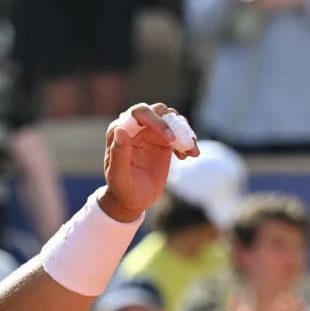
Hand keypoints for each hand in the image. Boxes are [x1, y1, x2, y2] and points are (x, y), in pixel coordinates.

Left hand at [99, 103, 190, 222]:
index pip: (139, 113)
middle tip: (180, 144)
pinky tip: (190, 155)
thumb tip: (120, 130)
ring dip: (184, 131)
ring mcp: (150, 131)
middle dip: (172, 124)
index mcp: (119, 130)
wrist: (134, 199)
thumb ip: (119, 154)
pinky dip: (188, 141)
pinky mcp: (164, 140)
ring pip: (172, 118)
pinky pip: (180, 132)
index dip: (156, 120)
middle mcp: (135, 126)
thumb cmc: (122, 188)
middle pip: (158, 111)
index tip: (169, 138)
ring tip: (189, 152)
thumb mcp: (119, 175)